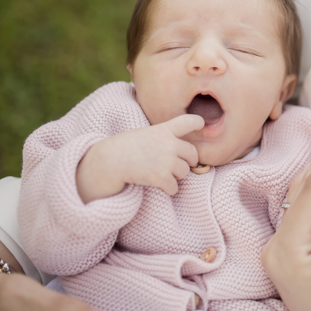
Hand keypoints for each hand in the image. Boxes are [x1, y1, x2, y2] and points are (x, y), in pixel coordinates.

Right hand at [76, 114, 203, 201]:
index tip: (201, 124)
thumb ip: (162, 138)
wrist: (109, 161)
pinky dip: (169, 189)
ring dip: (176, 176)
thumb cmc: (124, 148)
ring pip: (185, 172)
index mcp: (163, 130)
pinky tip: (159, 185)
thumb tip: (178, 151)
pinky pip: (175, 187)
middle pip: (193, 154)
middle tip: (176, 165)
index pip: (188, 121)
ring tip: (161, 174)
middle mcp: (169, 143)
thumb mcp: (144, 135)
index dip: (197, 122)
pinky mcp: (162, 176)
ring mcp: (166, 160)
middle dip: (187, 161)